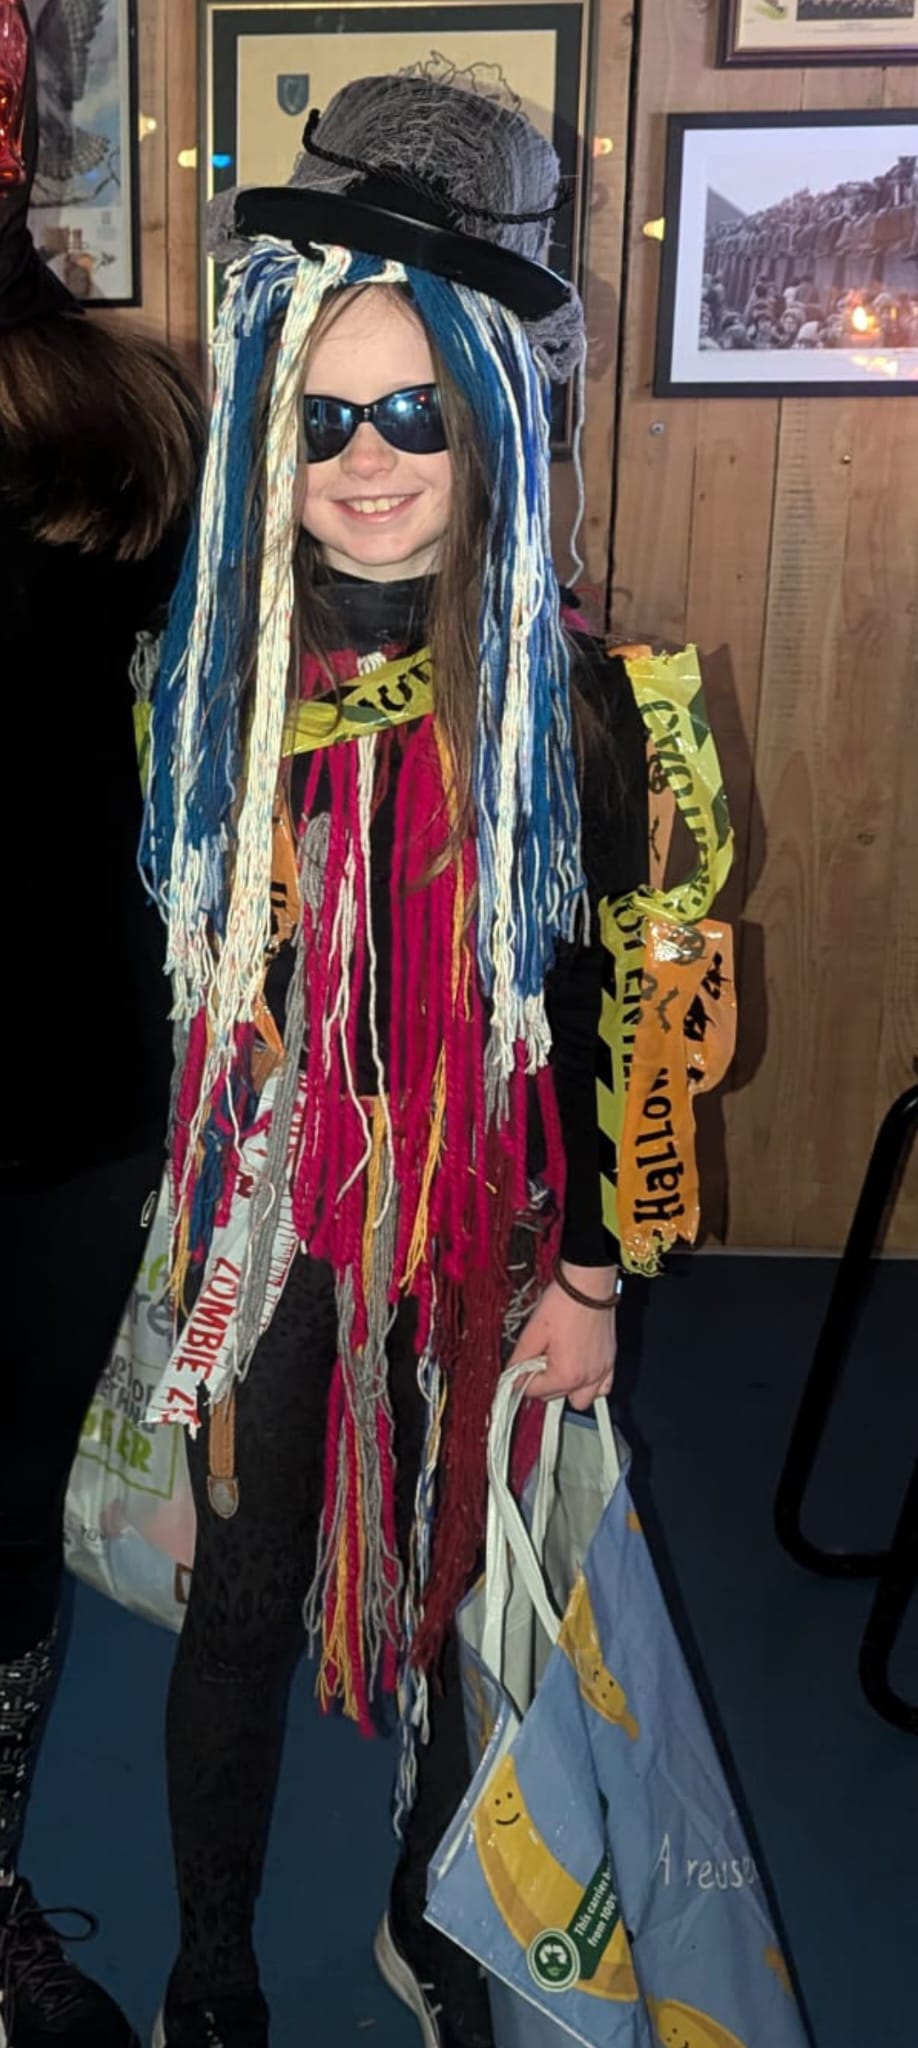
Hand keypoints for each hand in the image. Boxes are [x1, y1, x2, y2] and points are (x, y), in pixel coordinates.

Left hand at [507, 1263, 618, 1411]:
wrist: (587, 1285)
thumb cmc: (563, 1304)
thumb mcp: (532, 1332)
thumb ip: (519, 1360)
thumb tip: (511, 1376)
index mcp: (566, 1375)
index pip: (534, 1392)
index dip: (521, 1379)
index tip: (518, 1368)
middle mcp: (587, 1379)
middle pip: (555, 1397)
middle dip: (542, 1382)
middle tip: (537, 1359)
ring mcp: (602, 1371)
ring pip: (580, 1398)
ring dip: (566, 1388)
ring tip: (557, 1366)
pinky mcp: (610, 1361)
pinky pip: (602, 1387)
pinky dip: (590, 1384)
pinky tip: (578, 1368)